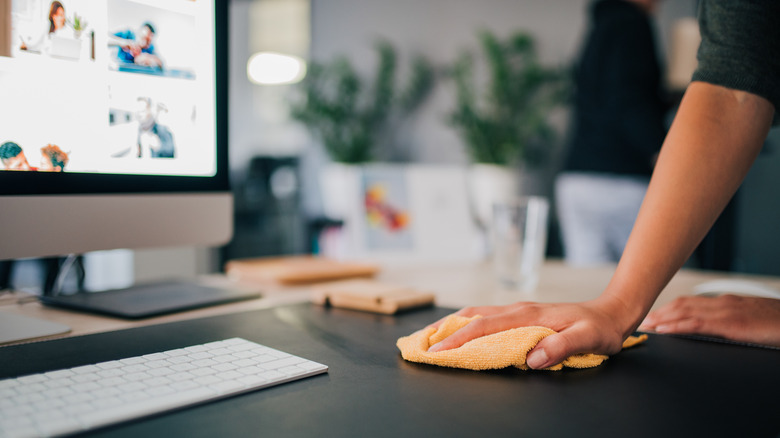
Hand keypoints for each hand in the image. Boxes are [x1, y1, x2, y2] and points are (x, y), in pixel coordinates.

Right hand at [426, 296, 635, 368]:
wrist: (612, 312)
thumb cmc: (600, 329)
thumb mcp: (587, 340)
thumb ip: (560, 347)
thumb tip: (531, 358)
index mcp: (528, 316)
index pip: (483, 328)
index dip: (457, 340)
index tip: (436, 352)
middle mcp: (518, 310)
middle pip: (471, 316)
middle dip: (443, 330)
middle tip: (418, 343)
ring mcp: (518, 311)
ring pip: (476, 314)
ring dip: (451, 324)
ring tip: (430, 336)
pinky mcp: (521, 315)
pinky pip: (487, 317)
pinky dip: (466, 323)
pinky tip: (460, 330)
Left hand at [640, 294, 779, 346]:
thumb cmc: (777, 324)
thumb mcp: (750, 321)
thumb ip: (730, 323)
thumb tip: (714, 330)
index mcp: (726, 302)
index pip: (689, 303)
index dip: (667, 309)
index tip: (651, 316)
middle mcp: (722, 303)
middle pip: (681, 304)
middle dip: (659, 312)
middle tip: (639, 320)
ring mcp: (726, 311)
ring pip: (685, 311)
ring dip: (662, 318)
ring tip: (645, 325)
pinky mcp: (731, 323)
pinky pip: (697, 324)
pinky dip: (677, 326)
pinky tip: (664, 331)